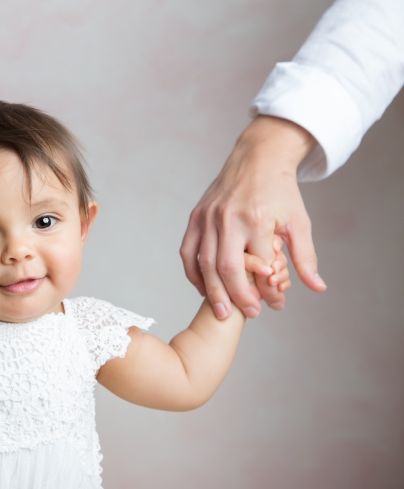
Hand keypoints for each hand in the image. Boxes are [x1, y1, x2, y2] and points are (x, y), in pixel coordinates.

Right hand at [180, 116, 326, 319]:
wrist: (257, 157)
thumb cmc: (280, 190)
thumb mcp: (299, 222)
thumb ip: (305, 257)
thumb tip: (317, 288)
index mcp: (256, 219)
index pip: (257, 265)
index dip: (263, 290)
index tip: (270, 307)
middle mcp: (228, 218)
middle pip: (226, 268)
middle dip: (235, 296)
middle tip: (246, 315)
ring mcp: (208, 217)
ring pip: (204, 262)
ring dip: (211, 290)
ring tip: (220, 311)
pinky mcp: (196, 216)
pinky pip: (188, 250)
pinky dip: (193, 272)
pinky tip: (202, 287)